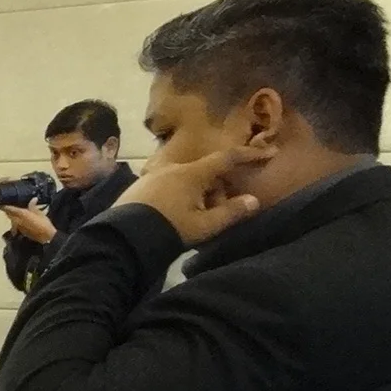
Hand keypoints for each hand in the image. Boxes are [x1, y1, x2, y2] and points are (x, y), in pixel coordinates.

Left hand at [0, 204, 54, 244]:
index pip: (8, 208)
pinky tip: (21, 220)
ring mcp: (17, 227)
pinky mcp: (20, 232)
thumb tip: (33, 199)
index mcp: (20, 214)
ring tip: (16, 212)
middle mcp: (16, 220)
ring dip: (12, 216)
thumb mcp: (40, 213)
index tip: (0, 202)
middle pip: (8, 214)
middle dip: (8, 210)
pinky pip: (15, 225)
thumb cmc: (44, 223)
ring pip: (11, 220)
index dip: (4, 205)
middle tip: (10, 206)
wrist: (46, 237)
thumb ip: (33, 206)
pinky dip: (16, 221)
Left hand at [118, 143, 268, 243]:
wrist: (122, 238)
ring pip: (186, 179)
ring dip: (199, 194)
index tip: (268, 152)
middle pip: (205, 172)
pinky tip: (178, 215)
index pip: (226, 158)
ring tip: (200, 218)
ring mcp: (152, 176)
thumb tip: (254, 200)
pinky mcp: (138, 187)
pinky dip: (181, 195)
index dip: (248, 155)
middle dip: (219, 188)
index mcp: (191, 173)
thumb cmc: (168, 229)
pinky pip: (168, 185)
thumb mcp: (203, 226)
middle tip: (223, 209)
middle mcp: (171, 168)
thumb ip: (230, 213)